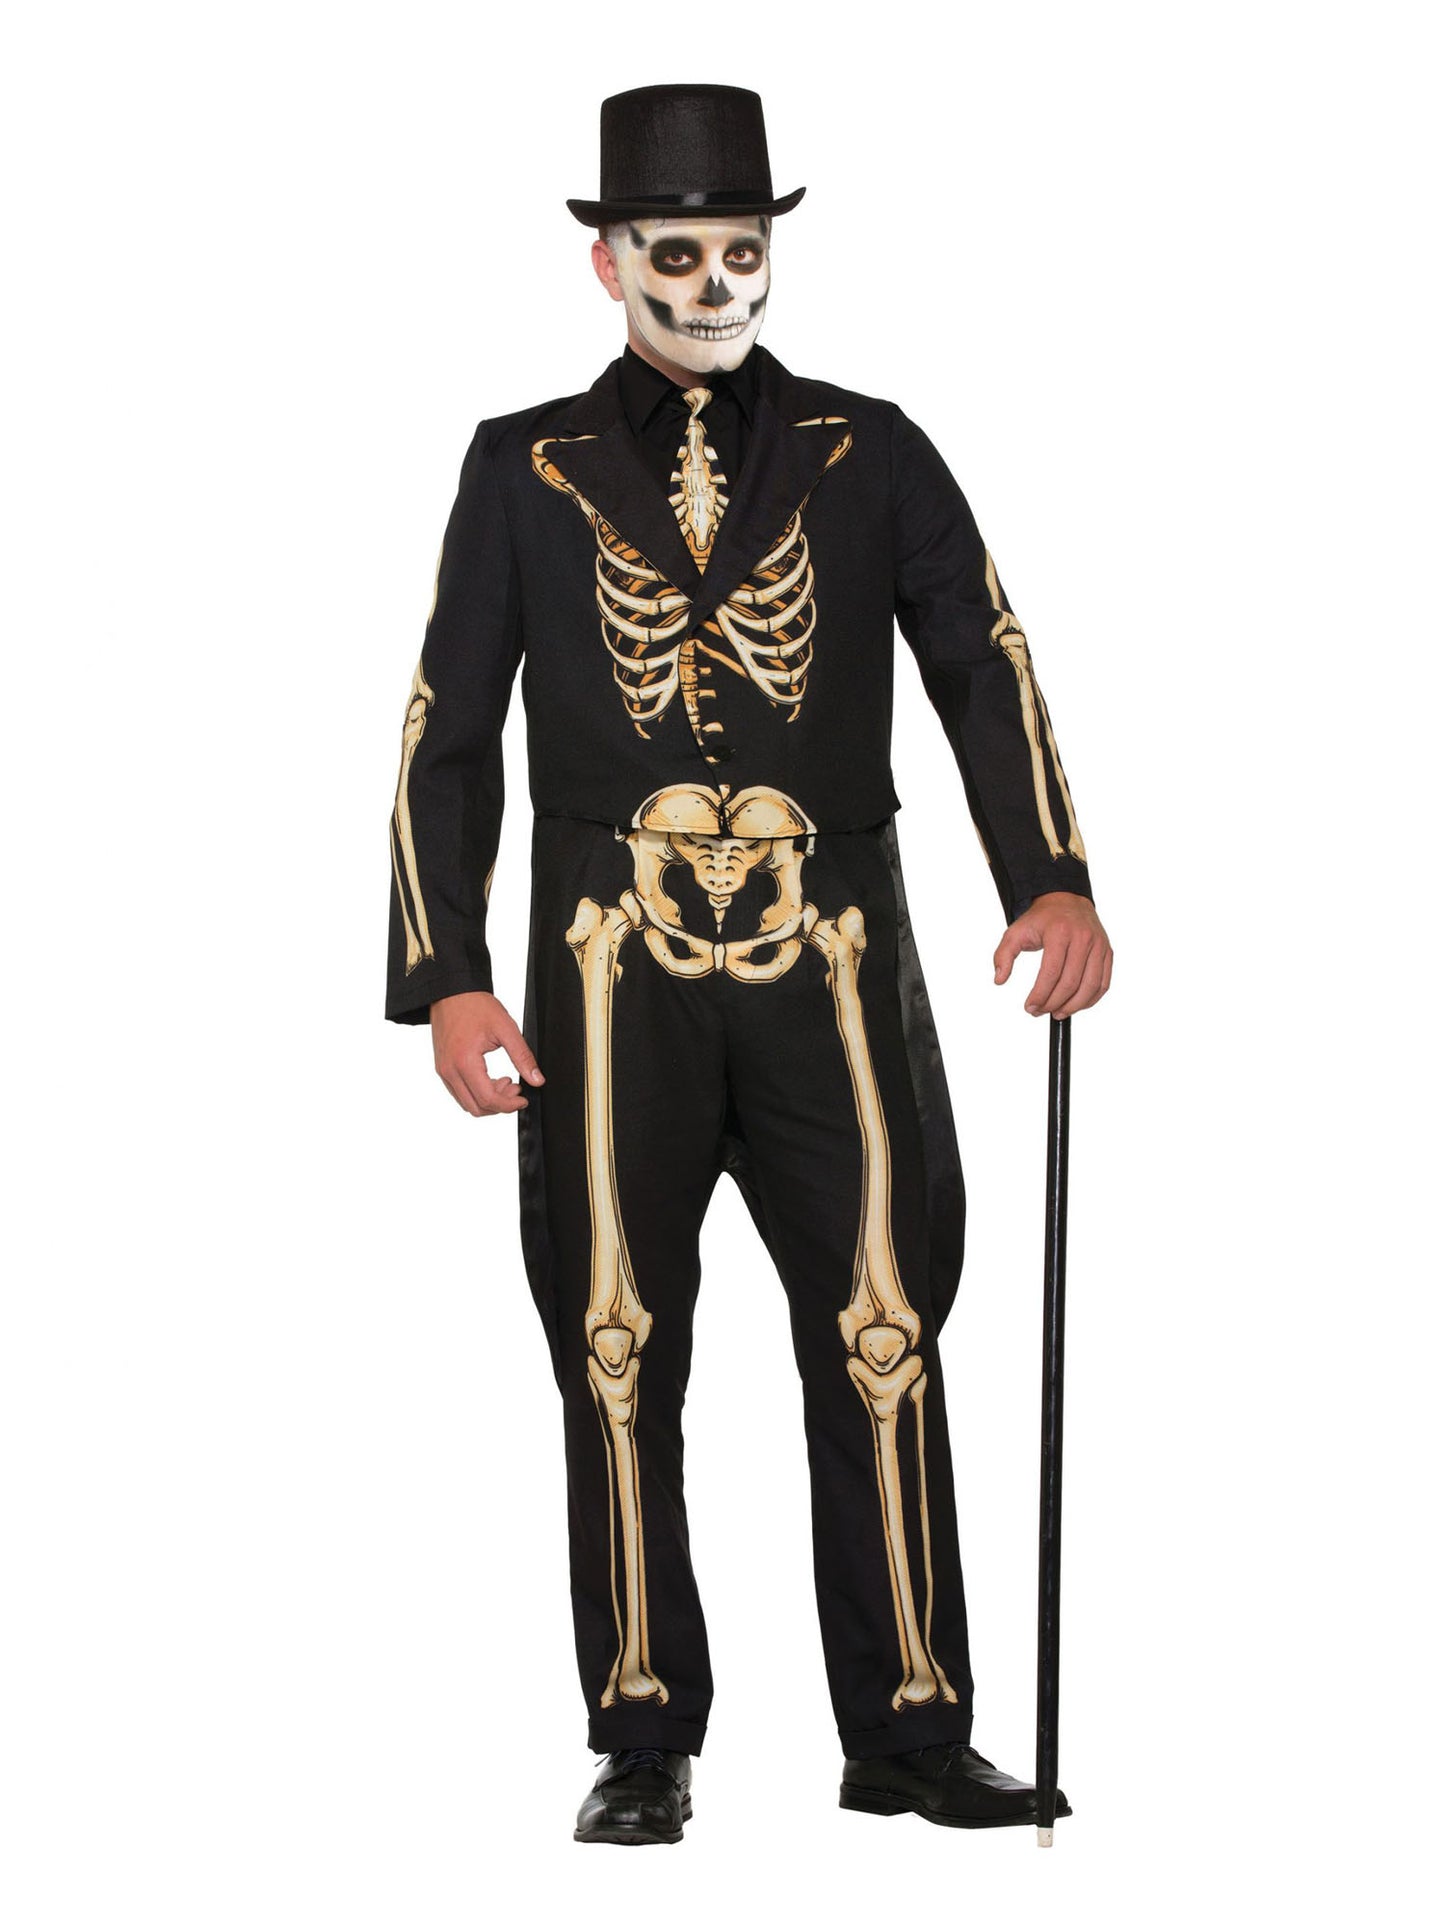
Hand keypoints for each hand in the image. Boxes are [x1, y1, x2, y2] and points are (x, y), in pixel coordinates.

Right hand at [430, 991, 544, 1115]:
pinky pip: (459, 1092)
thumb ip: (523, 1057)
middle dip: (500, 1105)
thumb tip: (537, 1079)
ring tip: (506, 1082)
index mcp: (464, 1062)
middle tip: (516, 1089)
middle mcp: (449, 1071)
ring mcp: (443, 1070)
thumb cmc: (475, 1005)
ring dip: (488, 1100)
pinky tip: (491, 1079)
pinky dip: (476, 1093)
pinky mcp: (442, 1068)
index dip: (509, 1105)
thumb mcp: (506, 1028)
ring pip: (466, 1103)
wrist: (451, 991)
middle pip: (476, 1107)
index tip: (523, 1099)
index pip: (488, 1099)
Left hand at [993, 892, 1112, 1018]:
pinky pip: (1103, 983)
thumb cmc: (1041, 919)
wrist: (1066, 900)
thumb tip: (999, 980)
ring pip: (1090, 986)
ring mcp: (1098, 945)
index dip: (1040, 995)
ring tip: (1057, 1013)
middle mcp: (1083, 938)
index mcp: (1059, 932)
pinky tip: (1075, 1005)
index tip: (1029, 1007)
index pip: (1051, 972)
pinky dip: (1090, 999)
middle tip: (1039, 1011)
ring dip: (1073, 1006)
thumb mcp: (1015, 932)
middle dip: (1053, 1003)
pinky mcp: (1107, 952)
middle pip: (1070, 982)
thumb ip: (1003, 955)